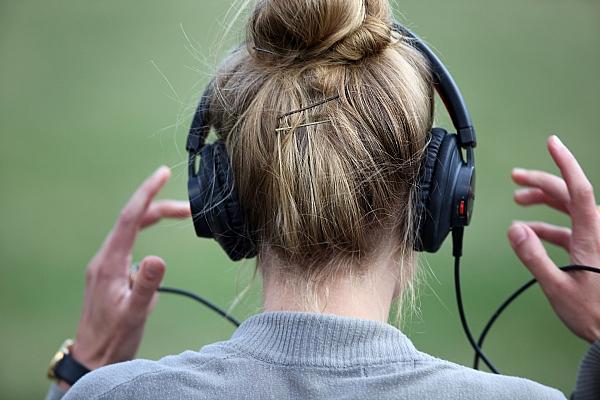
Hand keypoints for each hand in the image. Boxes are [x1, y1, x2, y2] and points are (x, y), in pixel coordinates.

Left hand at [70, 166, 190, 373]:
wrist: (93, 356)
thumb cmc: (114, 337)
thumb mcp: (134, 313)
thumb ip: (147, 285)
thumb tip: (159, 257)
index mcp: (109, 263)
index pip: (129, 219)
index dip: (147, 193)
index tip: (162, 174)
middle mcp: (105, 258)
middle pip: (133, 220)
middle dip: (160, 206)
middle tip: (189, 207)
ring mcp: (106, 264)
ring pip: (132, 230)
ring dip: (155, 217)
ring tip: (183, 215)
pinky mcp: (111, 271)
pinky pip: (130, 242)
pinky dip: (148, 230)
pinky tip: (159, 235)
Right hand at [508, 136, 599, 342]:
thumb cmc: (594, 313)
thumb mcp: (557, 286)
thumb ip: (533, 256)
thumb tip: (515, 228)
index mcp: (591, 234)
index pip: (578, 188)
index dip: (564, 162)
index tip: (552, 143)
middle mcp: (596, 231)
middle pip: (568, 194)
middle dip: (540, 182)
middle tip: (516, 177)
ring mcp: (596, 239)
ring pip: (569, 209)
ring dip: (543, 203)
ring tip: (519, 200)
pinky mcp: (593, 250)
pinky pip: (570, 228)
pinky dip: (549, 225)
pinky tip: (531, 232)